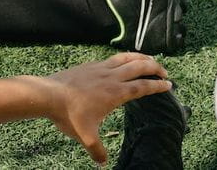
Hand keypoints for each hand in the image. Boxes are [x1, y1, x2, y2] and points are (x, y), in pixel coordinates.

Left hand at [37, 52, 170, 165]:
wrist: (48, 95)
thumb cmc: (68, 115)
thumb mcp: (85, 136)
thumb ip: (97, 150)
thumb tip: (103, 163)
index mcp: (116, 93)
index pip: (143, 87)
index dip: (157, 86)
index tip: (169, 85)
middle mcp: (111, 77)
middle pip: (139, 66)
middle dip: (155, 68)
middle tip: (164, 73)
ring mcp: (100, 68)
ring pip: (126, 57)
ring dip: (140, 57)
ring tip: (149, 60)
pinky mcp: (90, 65)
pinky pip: (112, 58)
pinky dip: (124, 57)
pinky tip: (123, 62)